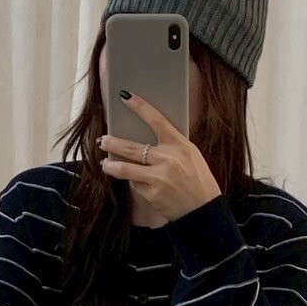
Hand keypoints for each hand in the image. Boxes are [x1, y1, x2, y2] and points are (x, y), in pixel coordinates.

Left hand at [100, 92, 221, 221]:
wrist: (204, 209)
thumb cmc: (197, 179)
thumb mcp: (190, 155)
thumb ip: (170, 145)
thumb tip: (143, 137)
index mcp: (180, 144)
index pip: (157, 120)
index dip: (140, 106)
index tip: (125, 96)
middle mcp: (168, 159)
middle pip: (131, 147)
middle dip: (112, 143)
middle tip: (102, 140)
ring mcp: (159, 178)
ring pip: (125, 169)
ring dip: (110, 165)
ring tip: (105, 164)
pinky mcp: (153, 194)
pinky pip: (135, 185)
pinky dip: (133, 182)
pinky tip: (135, 182)